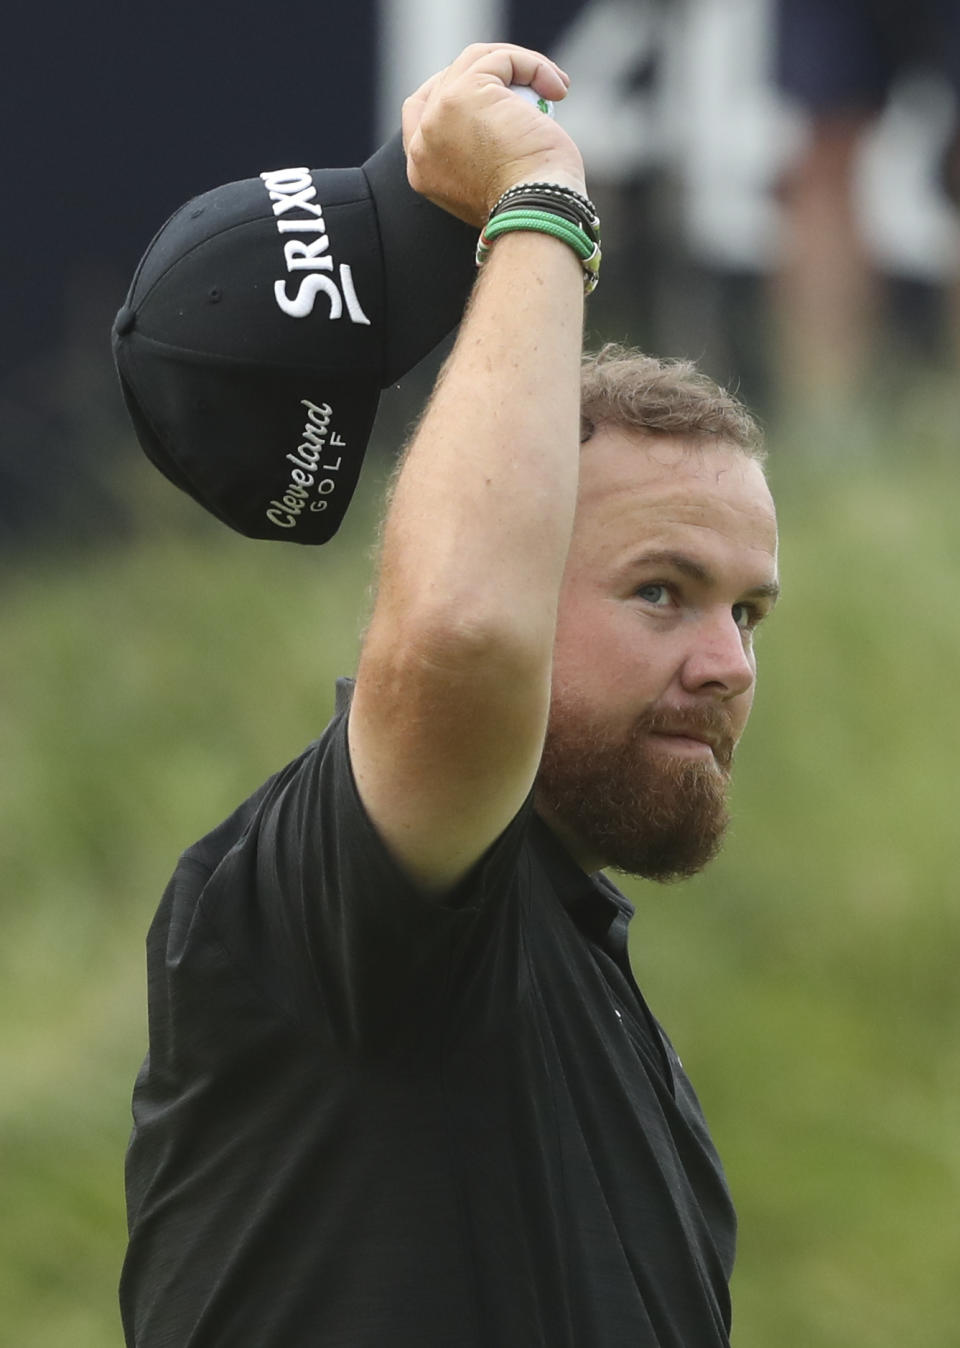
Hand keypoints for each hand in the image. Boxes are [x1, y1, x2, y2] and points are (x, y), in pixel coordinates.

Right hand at [401, 43, 586, 226]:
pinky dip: (533, 66)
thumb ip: (483, 154)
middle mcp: (423, 140)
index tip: (499, 91)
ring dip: (518, 65)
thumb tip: (507, 128)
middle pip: (449, 79)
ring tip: (553, 87)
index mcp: (422, 169)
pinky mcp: (465, 92)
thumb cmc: (529, 210)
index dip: (456, 91)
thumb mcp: (494, 184)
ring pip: (476, 61)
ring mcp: (439, 113)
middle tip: (533, 85)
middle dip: (492, 73)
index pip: (421, 111)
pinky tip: (557, 88)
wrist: (535, 214)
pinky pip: (501, 59)